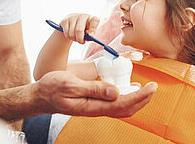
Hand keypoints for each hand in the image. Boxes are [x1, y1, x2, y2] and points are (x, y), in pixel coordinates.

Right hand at [33, 71, 156, 117]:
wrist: (40, 96)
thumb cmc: (52, 88)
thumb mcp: (71, 85)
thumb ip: (94, 88)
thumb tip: (116, 91)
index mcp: (93, 106)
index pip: (123, 103)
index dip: (140, 96)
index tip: (151, 87)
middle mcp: (96, 109)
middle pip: (126, 109)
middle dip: (142, 99)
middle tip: (154, 87)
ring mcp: (95, 108)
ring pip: (121, 108)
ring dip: (136, 100)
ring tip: (146, 89)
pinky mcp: (92, 104)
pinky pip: (113, 104)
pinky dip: (125, 98)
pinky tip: (128, 89)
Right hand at [60, 13, 99, 43]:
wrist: (72, 22)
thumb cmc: (83, 28)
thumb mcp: (88, 31)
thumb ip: (90, 34)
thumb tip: (89, 36)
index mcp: (91, 18)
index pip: (95, 20)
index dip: (93, 28)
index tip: (90, 35)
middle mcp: (82, 16)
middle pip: (79, 30)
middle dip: (80, 39)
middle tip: (81, 42)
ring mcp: (72, 17)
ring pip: (72, 33)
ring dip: (74, 39)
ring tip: (76, 38)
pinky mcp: (65, 20)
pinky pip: (66, 33)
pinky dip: (68, 37)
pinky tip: (71, 35)